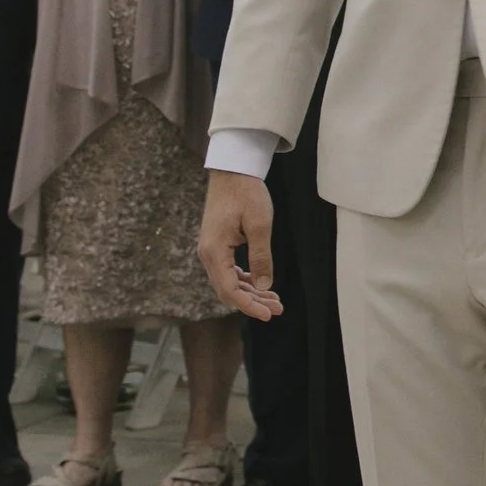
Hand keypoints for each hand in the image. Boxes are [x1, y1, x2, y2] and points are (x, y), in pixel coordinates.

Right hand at [199, 171, 280, 319]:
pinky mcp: (217, 245)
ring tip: (274, 300)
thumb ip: (262, 257)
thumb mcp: (260, 225)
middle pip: (228, 290)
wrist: (233, 170)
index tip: (268, 315)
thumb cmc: (246, 193)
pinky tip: (261, 283)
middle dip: (253, 302)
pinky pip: (228, 270)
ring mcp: (210, 250)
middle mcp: (207, 254)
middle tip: (278, 309)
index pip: (229, 290)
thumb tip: (265, 286)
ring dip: (251, 292)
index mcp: (214, 251)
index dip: (249, 306)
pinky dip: (245, 280)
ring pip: (229, 281)